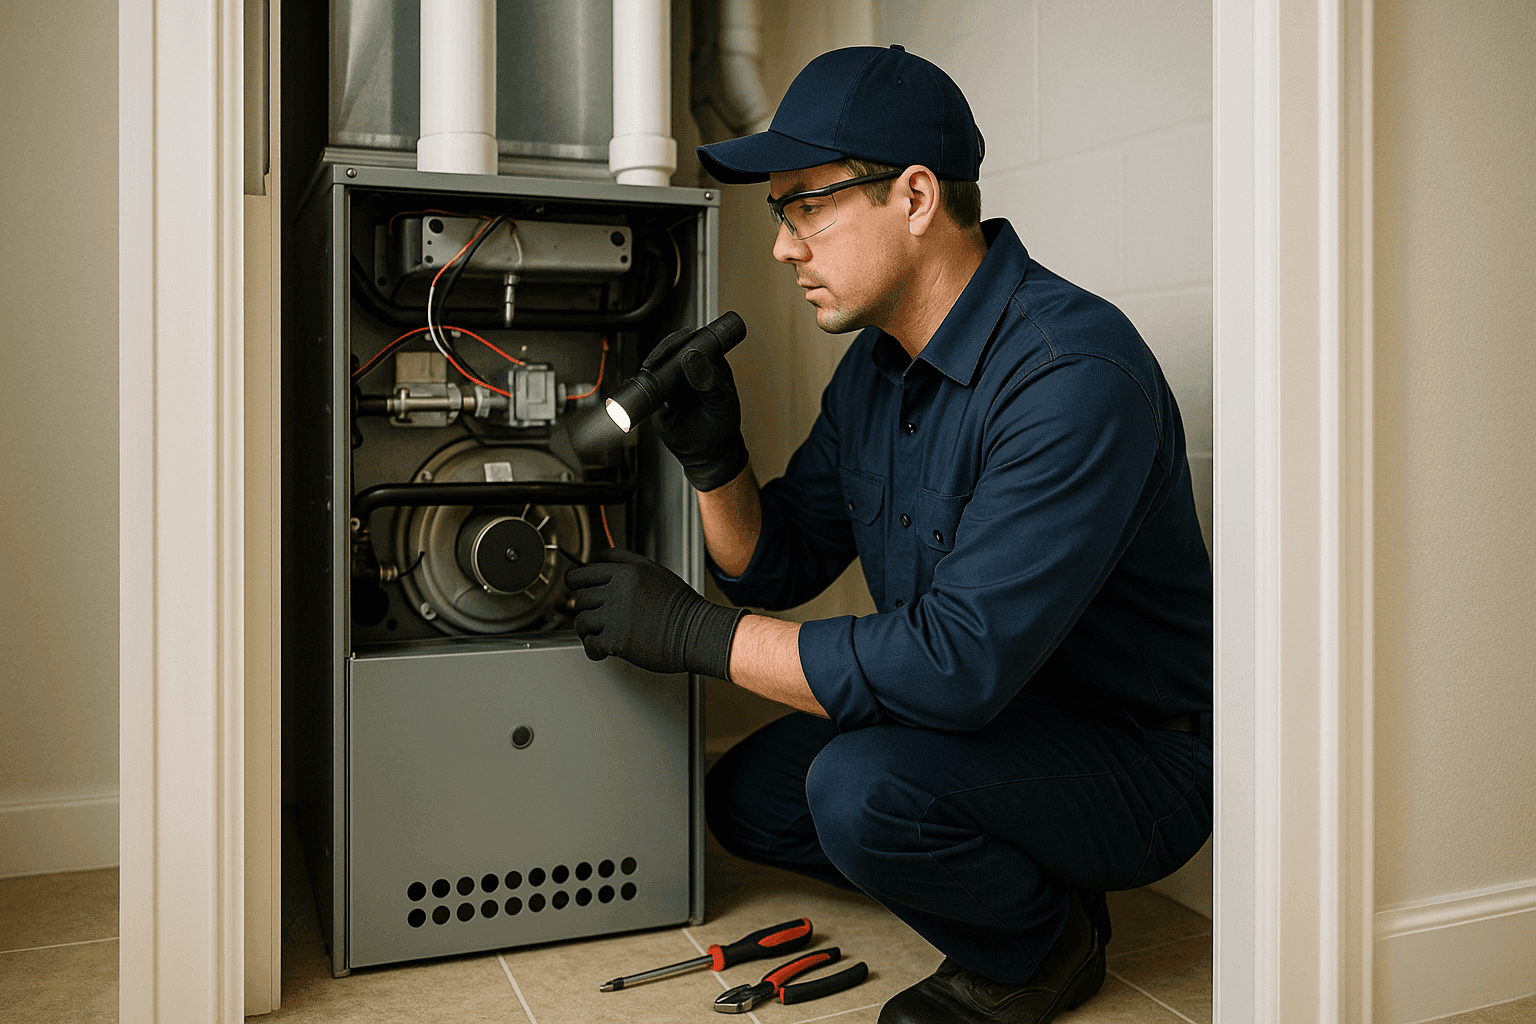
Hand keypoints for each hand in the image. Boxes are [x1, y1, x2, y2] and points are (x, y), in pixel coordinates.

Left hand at [564, 548, 747, 677]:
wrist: (696, 633)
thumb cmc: (682, 607)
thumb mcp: (656, 573)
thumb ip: (627, 565)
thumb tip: (601, 561)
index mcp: (627, 572)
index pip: (584, 571)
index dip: (576, 581)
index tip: (575, 587)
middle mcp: (618, 591)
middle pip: (581, 596)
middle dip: (584, 607)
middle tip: (591, 614)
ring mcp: (615, 616)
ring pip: (581, 620)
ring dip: (586, 629)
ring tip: (596, 633)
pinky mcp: (616, 640)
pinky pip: (590, 644)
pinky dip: (593, 648)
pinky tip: (602, 649)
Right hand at [644, 329, 749, 491]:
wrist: (708, 453)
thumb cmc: (722, 425)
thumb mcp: (722, 402)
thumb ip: (710, 380)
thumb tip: (694, 357)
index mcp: (709, 363)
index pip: (694, 342)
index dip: (682, 342)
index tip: (677, 350)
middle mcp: (688, 369)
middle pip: (670, 350)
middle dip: (661, 353)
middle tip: (655, 363)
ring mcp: (672, 382)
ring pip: (656, 367)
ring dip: (650, 369)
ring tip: (649, 374)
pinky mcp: (658, 398)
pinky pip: (647, 388)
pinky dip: (642, 387)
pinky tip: (644, 389)